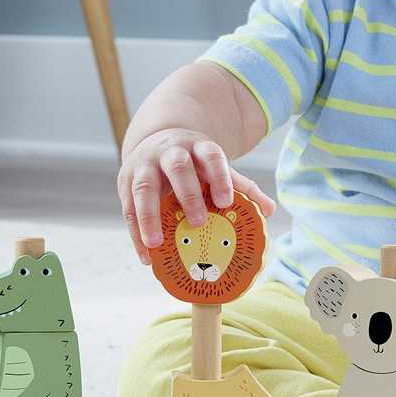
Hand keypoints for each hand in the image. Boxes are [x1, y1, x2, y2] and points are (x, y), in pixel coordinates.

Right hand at [116, 128, 275, 263]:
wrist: (158, 141)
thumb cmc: (196, 163)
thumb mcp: (217, 168)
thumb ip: (243, 187)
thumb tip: (269, 210)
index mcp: (198, 147)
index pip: (212, 156)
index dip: (220, 177)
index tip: (227, 201)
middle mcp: (170, 152)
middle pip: (178, 168)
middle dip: (188, 194)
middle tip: (198, 222)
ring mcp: (145, 165)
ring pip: (144, 188)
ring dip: (149, 217)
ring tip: (157, 244)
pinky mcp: (126, 181)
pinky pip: (128, 208)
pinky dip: (136, 233)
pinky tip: (147, 256)